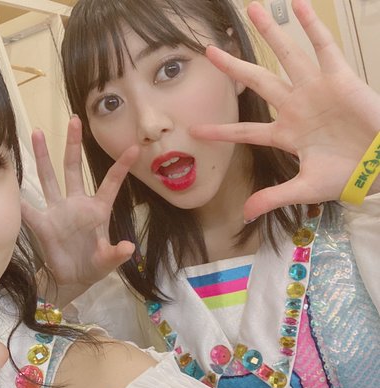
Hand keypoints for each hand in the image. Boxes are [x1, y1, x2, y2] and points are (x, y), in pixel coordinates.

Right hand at [21, 117, 138, 305]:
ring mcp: (58, 211)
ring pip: (49, 178)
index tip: (134, 147)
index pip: (110, 184)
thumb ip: (116, 253)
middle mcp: (76, 204)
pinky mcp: (43, 224)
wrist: (72, 279)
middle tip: (74, 120)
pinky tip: (8, 182)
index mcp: (97, 209)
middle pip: (73, 168)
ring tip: (37, 132)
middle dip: (73, 145)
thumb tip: (128, 247)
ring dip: (42, 157)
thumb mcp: (108, 261)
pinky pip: (28, 210)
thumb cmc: (94, 265)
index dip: (121, 167)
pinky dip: (18, 200)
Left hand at [191, 0, 379, 220]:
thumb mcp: (304, 188)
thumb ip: (273, 197)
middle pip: (256, 81)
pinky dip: (311, 25)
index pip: (244, 131)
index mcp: (284, 134)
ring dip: (269, 33)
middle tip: (209, 50)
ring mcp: (314, 90)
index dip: (220, 130)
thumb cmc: (346, 176)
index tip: (194, 128)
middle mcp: (294, 107)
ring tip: (251, 10)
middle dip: (233, 66)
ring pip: (286, 56)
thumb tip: (245, 213)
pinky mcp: (338, 78)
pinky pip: (323, 46)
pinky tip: (296, 5)